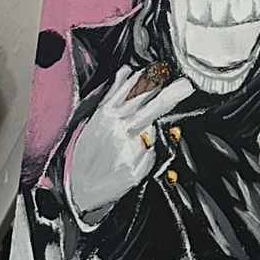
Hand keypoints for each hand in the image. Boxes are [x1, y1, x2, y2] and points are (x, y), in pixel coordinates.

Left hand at [68, 65, 192, 221]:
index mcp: (128, 139)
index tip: (185, 87)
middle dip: (163, 86)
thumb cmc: (104, 185)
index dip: (170, 97)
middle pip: (144, 99)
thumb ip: (147, 155)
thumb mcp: (133, 177)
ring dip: (143, 79)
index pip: (154, 111)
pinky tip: (127, 72)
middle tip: (177, 76)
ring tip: (157, 69)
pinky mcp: (96, 117)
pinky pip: (109, 94)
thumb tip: (152, 133)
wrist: (74, 189)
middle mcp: (116, 125)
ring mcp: (105, 119)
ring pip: (127, 93)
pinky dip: (119, 81)